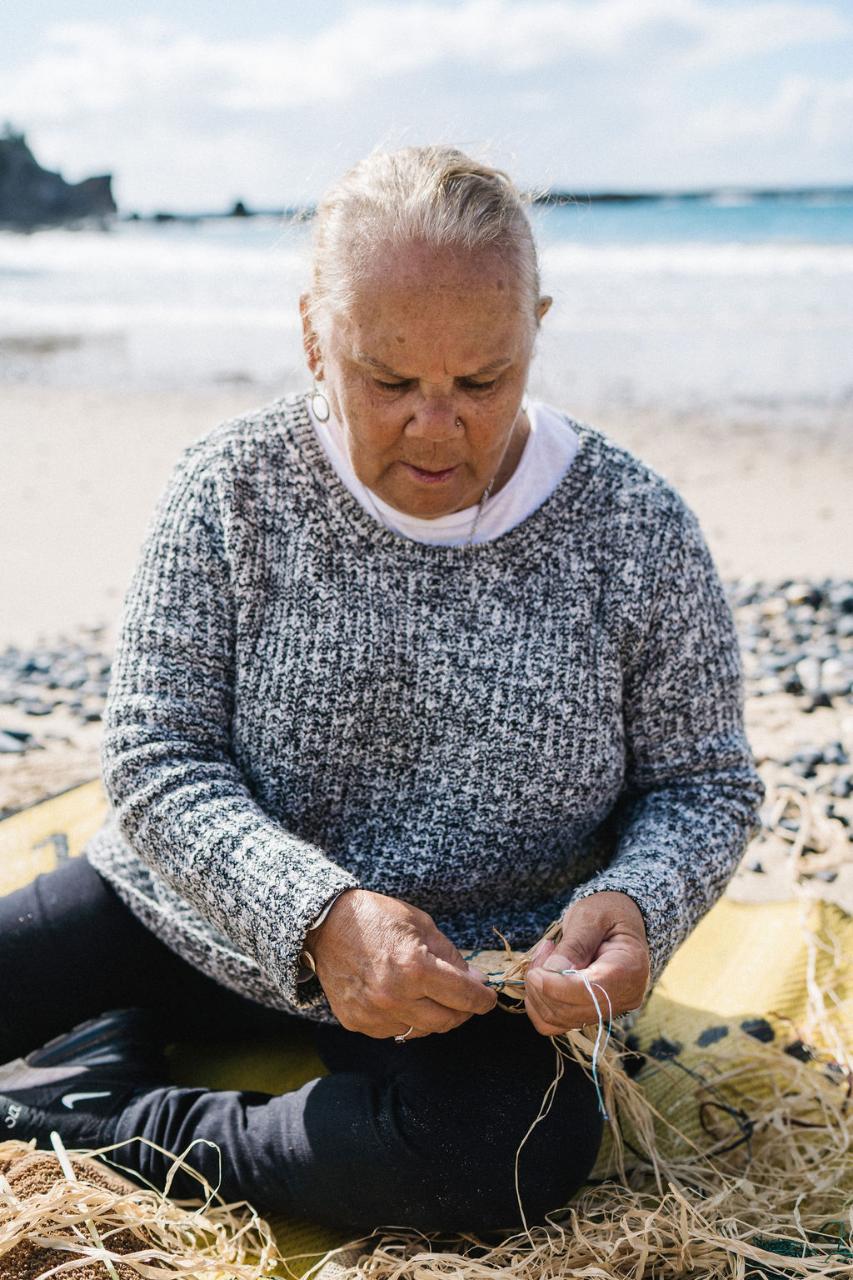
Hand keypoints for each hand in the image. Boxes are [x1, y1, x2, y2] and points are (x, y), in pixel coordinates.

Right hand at [306, 888, 496, 1038]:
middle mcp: (395, 996)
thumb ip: (451, 956)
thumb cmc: (376, 918)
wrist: (325, 926)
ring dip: (434, 1016)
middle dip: (463, 1011)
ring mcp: (374, 1014)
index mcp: (415, 967)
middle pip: (448, 1021)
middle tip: (464, 998)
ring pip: (423, 1031)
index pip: (465, 996)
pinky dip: (406, 1019)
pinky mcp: (357, 1023)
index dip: (483, 999)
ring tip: (430, 995)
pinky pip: (395, 1032)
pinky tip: (403, 1000)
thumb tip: (475, 982)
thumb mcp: (421, 924)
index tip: (488, 998)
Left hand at [524, 892, 649, 1036]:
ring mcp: (608, 1010)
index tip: (534, 973)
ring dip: (538, 992)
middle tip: (543, 950)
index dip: (557, 987)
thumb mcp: (591, 916)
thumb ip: (575, 943)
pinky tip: (543, 977)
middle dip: (542, 986)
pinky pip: (556, 1023)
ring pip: (559, 1020)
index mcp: (630, 969)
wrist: (620, 922)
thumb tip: (554, 970)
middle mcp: (624, 997)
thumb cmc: (608, 913)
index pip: (591, 992)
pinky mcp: (591, 1014)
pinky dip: (539, 1004)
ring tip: (545, 957)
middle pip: (572, 1011)